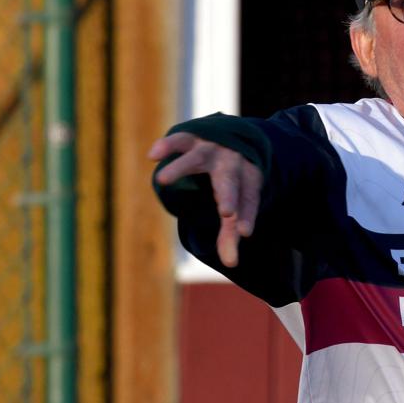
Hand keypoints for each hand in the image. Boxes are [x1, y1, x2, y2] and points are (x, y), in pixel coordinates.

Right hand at [149, 132, 263, 267]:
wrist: (234, 137)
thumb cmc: (234, 180)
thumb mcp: (238, 203)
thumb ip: (230, 234)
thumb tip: (231, 265)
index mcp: (249, 180)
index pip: (250, 200)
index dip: (248, 215)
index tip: (244, 232)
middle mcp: (232, 163)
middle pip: (230, 181)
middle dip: (230, 196)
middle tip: (227, 213)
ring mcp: (211, 149)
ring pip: (197, 159)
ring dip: (180, 168)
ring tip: (162, 180)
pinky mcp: (193, 138)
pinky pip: (179, 140)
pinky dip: (166, 146)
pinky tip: (153, 155)